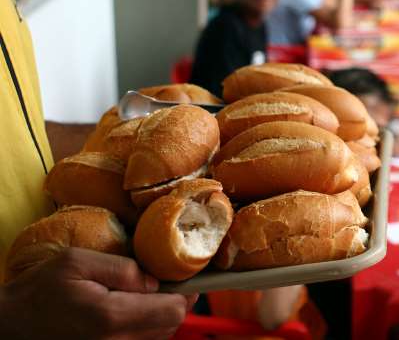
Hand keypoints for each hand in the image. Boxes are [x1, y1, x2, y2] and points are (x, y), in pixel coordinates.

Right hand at [0, 248, 194, 339]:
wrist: (12, 325)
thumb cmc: (41, 290)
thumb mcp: (77, 262)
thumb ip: (122, 268)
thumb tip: (154, 280)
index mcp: (111, 317)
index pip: (173, 311)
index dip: (184, 292)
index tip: (182, 277)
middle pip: (171, 325)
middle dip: (175, 302)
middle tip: (165, 282)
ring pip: (159, 336)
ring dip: (160, 315)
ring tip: (144, 296)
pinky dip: (145, 328)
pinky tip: (130, 312)